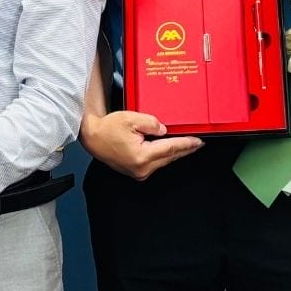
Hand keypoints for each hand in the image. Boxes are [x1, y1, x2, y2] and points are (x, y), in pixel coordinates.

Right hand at [79, 110, 201, 179]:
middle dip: (184, 149)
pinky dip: (164, 155)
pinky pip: (155, 163)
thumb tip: (164, 130)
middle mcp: (141, 168)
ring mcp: (139, 172)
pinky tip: (169, 149)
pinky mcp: (136, 172)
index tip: (198, 142)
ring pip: (163, 161)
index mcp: (142, 156)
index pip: (170, 149)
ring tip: (186, 145)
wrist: (92, 138)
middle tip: (198, 143)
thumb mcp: (131, 119)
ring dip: (174, 153)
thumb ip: (151, 123)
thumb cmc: (107, 128)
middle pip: (169, 157)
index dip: (186, 144)